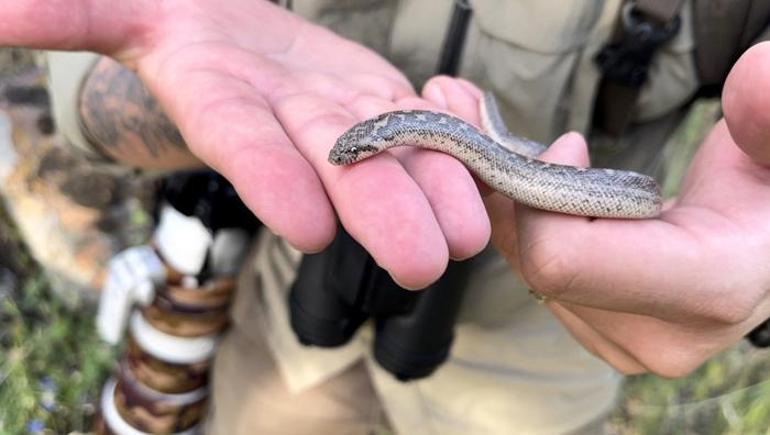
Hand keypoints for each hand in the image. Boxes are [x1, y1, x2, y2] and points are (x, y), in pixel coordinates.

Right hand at [1, 0, 489, 287]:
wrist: (231, 25)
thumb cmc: (179, 24)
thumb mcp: (123, 9)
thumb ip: (72, 12)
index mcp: (224, 102)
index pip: (246, 147)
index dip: (274, 181)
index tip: (308, 224)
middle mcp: (291, 121)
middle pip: (338, 169)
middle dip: (379, 213)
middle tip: (421, 263)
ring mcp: (345, 112)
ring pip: (396, 151)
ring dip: (437, 187)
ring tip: (472, 225)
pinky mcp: (385, 96)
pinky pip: (429, 117)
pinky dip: (463, 137)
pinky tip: (497, 159)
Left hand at [425, 42, 769, 376]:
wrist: (762, 237)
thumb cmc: (766, 183)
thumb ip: (768, 113)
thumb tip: (753, 83)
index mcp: (706, 290)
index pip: (560, 260)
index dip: (545, 191)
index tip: (571, 146)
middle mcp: (660, 339)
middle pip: (539, 267)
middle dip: (532, 200)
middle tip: (559, 155)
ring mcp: (628, 347)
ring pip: (529, 275)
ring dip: (530, 216)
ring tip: (576, 180)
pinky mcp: (604, 339)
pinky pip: (537, 284)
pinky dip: (537, 238)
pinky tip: (576, 212)